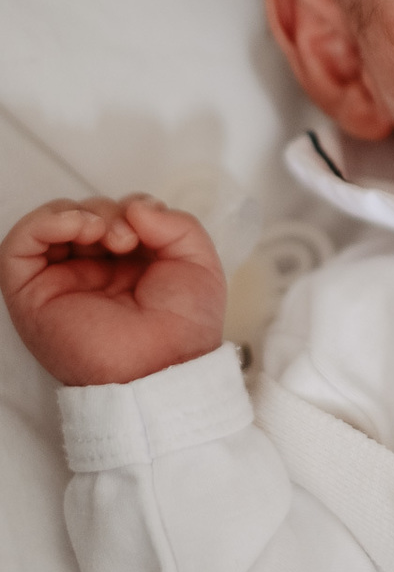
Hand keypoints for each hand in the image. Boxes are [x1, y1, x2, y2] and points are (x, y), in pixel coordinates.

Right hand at [0, 195, 225, 386]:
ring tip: (104, 233)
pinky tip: (76, 225)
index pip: (114, 216)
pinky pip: (18, 247)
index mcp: (127, 267)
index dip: (128, 208)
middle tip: (127, 239)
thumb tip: (134, 207)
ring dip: (76, 214)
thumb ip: (174, 222)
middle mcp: (91, 274)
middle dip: (105, 212)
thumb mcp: (198, 261)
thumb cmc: (184, 326)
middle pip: (82, 216)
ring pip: (49, 226)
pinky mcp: (32, 296)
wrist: (165, 364)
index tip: (146, 223)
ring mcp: (60, 284)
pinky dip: (43, 223)